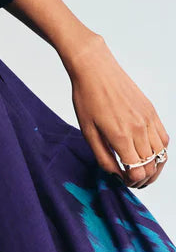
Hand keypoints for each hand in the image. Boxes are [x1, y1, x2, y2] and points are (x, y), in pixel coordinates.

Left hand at [64, 36, 168, 188]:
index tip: (124, 182)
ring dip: (155, 167)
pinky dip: (160, 150)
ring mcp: (148, 120)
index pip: (138, 172)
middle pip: (152, 166)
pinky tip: (150, 153)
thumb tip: (116, 175)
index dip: (132, 183)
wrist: (95, 69)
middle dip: (144, 179)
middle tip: (133, 181)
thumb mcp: (87, 131)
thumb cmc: (86, 98)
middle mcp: (138, 129)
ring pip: (162, 154)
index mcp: (120, 136)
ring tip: (143, 171)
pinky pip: (164, 138)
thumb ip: (103, 157)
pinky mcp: (152, 111)